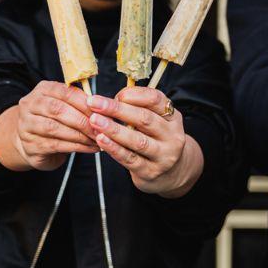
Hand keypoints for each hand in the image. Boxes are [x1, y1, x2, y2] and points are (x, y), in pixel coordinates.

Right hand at [0, 80, 98, 171]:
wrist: (30, 142)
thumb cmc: (54, 121)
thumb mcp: (65, 106)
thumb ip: (80, 103)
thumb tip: (107, 106)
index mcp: (43, 90)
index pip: (65, 92)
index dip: (85, 103)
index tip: (102, 112)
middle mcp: (30, 105)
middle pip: (58, 110)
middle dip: (83, 120)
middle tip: (101, 129)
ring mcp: (26, 125)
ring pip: (55, 128)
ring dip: (80, 135)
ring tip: (97, 139)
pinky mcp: (30, 145)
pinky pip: (56, 145)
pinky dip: (76, 147)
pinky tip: (89, 148)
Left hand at [85, 88, 204, 197]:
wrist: (170, 173)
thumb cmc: (156, 140)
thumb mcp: (155, 121)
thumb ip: (138, 109)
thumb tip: (108, 101)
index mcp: (173, 117)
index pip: (156, 99)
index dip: (134, 94)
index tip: (115, 94)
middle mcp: (172, 136)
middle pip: (144, 119)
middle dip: (117, 109)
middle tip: (94, 102)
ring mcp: (163, 156)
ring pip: (137, 140)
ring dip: (113, 129)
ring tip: (95, 120)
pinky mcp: (150, 172)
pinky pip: (130, 159)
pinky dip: (114, 148)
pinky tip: (101, 139)